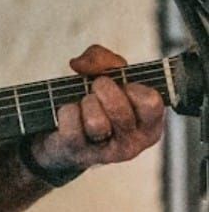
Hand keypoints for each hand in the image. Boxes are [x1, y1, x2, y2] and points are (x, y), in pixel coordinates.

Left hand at [30, 44, 164, 173]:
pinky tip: (68, 115)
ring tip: (83, 105)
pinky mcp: (78, 153)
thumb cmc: (94, 101)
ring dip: (85, 103)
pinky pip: (71, 122)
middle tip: (96, 90)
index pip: (151, 102)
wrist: (62, 133)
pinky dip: (65, 111)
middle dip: (101, 89)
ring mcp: (106, 153)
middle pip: (119, 109)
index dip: (131, 86)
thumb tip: (81, 65)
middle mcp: (133, 143)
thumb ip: (102, 58)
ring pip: (96, 122)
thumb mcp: (105, 75)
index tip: (122, 86)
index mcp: (149, 125)